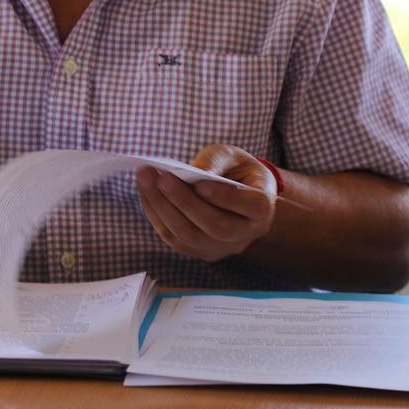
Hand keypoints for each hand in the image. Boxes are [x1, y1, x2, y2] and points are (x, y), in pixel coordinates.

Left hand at [136, 144, 276, 262]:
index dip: (226, 197)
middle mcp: (245, 234)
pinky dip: (157, 215)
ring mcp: (221, 248)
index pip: (252, 207)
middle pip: (217, 226)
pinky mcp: (199, 252)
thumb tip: (193, 172)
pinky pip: (175, 239)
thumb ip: (215, 161)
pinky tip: (146, 193)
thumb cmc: (235, 170)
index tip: (200, 183)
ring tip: (146, 180)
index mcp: (262, 208)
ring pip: (191, 237)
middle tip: (161, 177)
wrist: (234, 193)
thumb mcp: (231, 156)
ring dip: (164, 208)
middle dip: (185, 202)